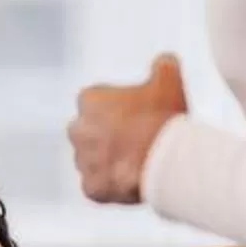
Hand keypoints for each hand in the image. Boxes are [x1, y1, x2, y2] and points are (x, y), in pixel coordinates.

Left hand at [71, 54, 188, 205]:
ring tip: (140, 162)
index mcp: (89, 100)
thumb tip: (166, 59)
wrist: (164, 160)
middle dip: (110, 135)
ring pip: (94, 160)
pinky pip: (98, 186)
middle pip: (93, 131)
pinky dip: (113, 185)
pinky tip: (134, 181)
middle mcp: (77, 129)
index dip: (122, 108)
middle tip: (139, 140)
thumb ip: (164, 66)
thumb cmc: (163, 118)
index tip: (142, 115)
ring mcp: (82, 161)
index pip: (100, 102)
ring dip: (111, 160)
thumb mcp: (169, 81)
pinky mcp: (91, 187)